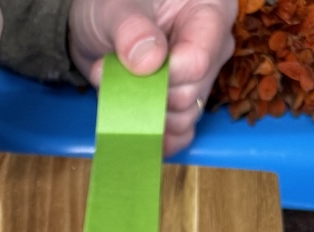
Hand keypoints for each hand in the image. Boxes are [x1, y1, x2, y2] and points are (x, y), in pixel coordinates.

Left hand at [68, 0, 236, 153]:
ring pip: (183, 119)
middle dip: (147, 95)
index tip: (136, 71)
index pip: (199, 59)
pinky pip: (178, 135)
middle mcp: (213, 47)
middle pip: (189, 94)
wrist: (100, 26)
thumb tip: (150, 62)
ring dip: (143, 115)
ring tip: (116, 89)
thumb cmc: (112, 5)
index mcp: (210, 10)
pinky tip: (131, 124)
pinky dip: (152, 136)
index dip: (165, 76)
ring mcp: (201, 79)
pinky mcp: (184, 105)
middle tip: (113, 76)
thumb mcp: (115, 7)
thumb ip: (131, 30)